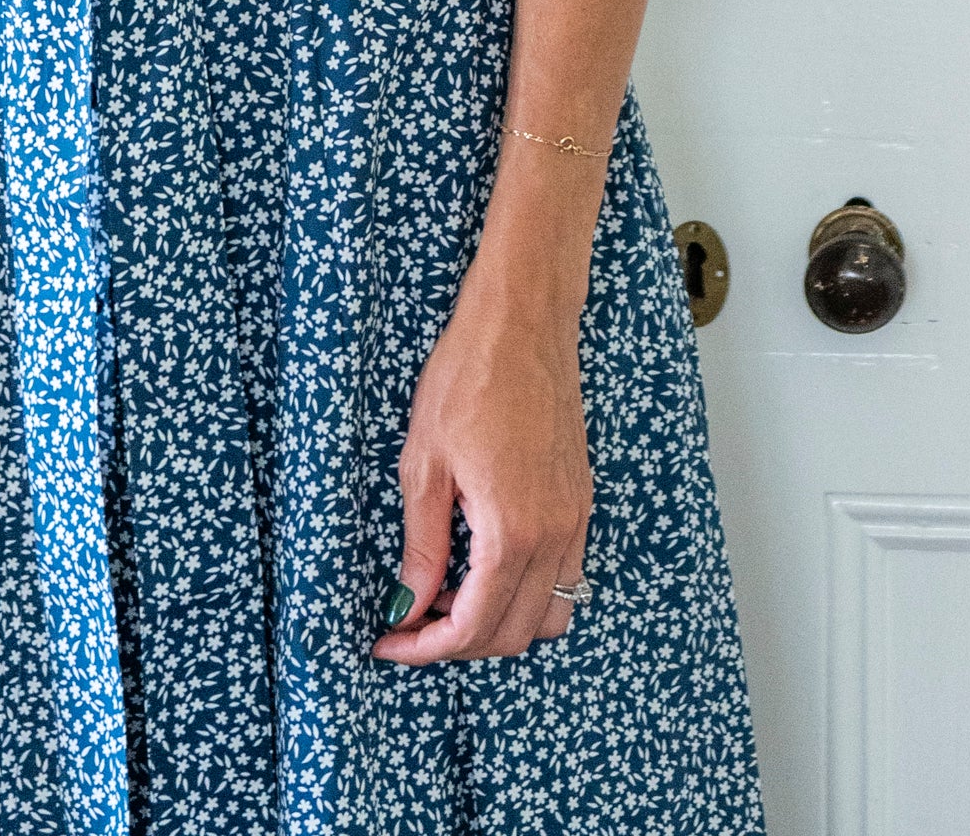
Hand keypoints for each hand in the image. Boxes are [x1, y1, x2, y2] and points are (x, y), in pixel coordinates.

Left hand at [372, 277, 592, 663]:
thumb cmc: (468, 377)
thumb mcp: (425, 464)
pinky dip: (528, 595)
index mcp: (511, 531)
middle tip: (410, 624)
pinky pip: (566, 577)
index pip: (472, 626)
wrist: (522, 321)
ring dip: (499, 625)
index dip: (426, 648)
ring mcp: (575, 518)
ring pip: (548, 615)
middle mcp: (554, 535)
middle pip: (513, 634)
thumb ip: (422, 545)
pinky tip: (485, 568)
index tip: (389, 641)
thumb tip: (409, 604)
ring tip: (448, 600)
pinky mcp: (581, 501)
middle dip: (458, 644)